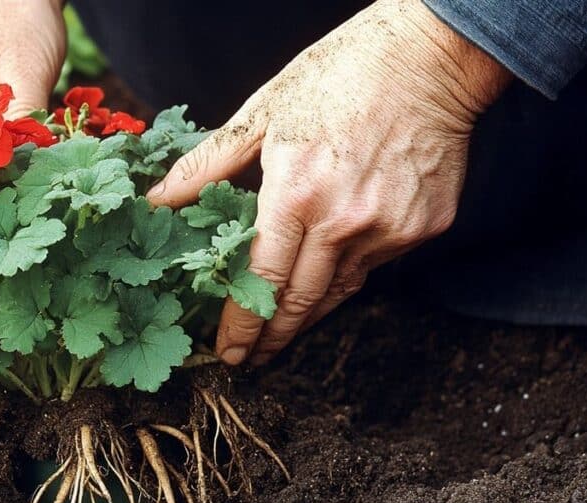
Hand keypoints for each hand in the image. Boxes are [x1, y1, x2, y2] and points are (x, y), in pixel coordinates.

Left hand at [147, 0, 510, 364]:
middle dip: (272, 339)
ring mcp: (389, 229)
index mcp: (296, 194)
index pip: (261, 281)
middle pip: (301, 302)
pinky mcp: (423, 228)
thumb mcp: (263, 112)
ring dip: (307, 316)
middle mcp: (345, 222)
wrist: (429, 57)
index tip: (228, 353)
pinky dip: (347, 273)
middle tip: (250, 361)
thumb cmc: (338, 76)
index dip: (241, 324)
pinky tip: (326, 275)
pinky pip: (374, 265)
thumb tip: (156, 199)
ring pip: (339, 291)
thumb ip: (207, 164)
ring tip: (281, 335)